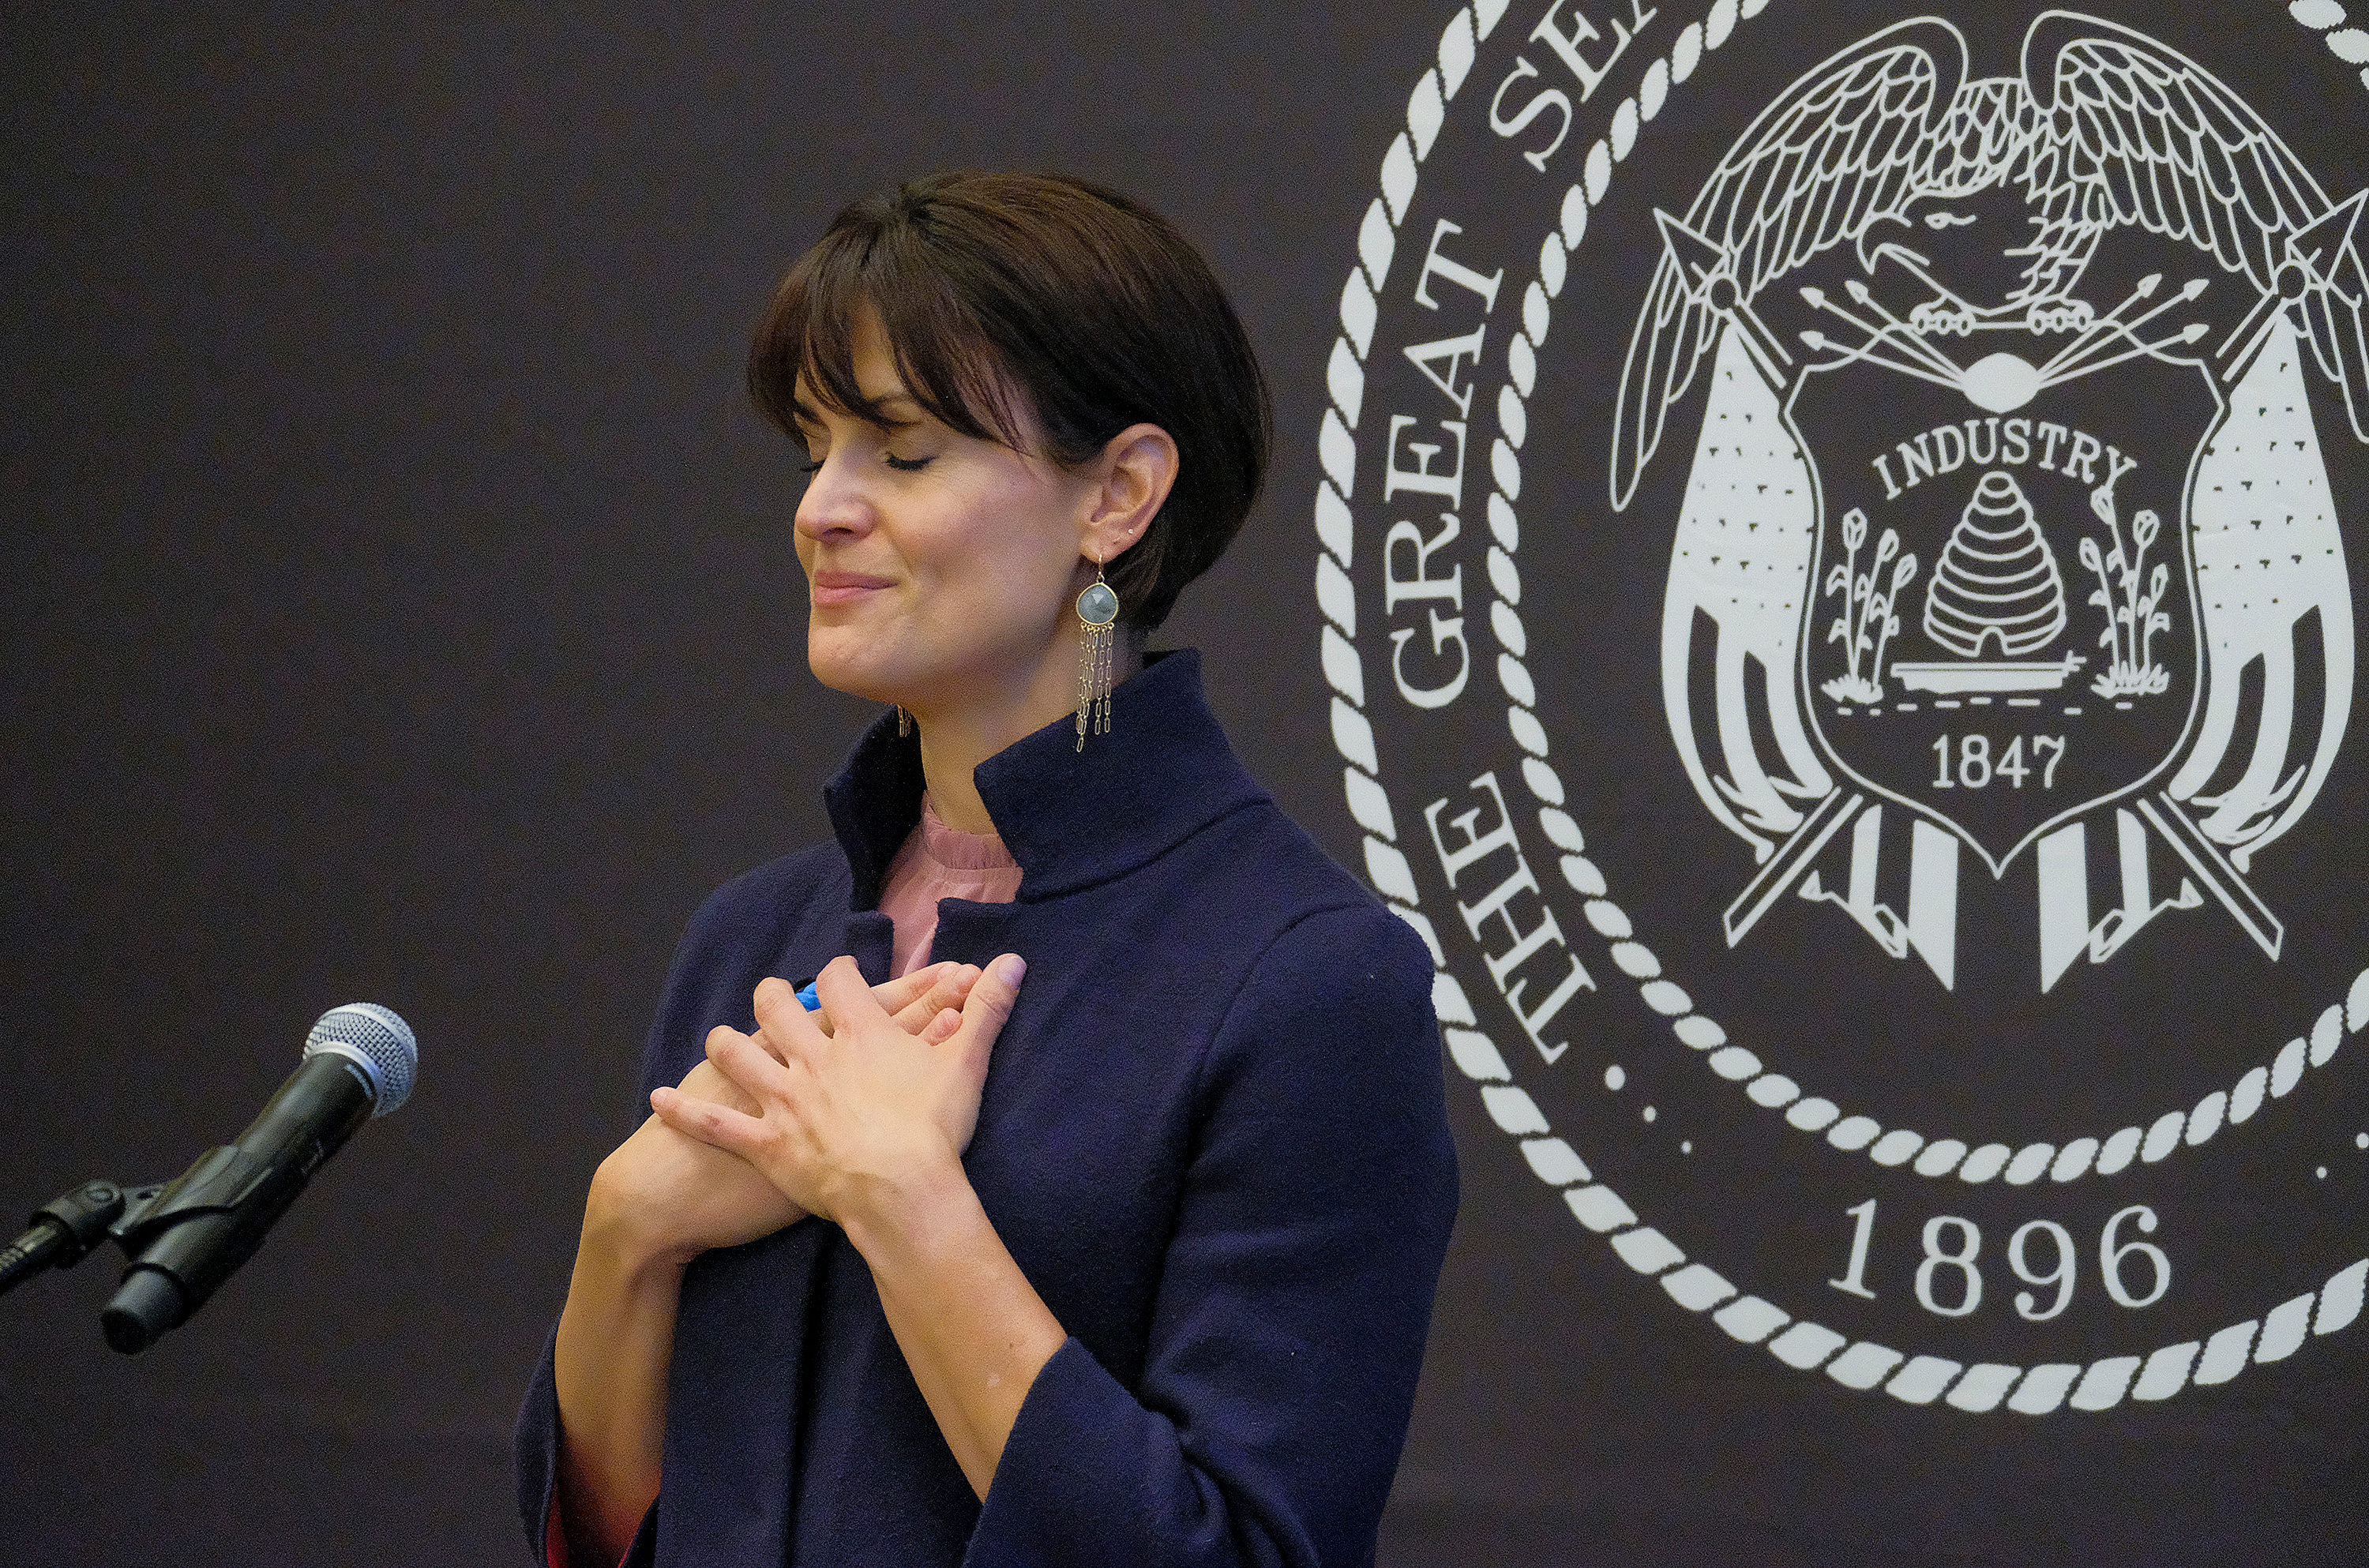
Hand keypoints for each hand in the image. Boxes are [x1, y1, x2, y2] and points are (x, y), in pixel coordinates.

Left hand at [587, 961, 983, 1266]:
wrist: (902, 1190)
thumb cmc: (936, 1128)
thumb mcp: (967, 1063)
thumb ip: (987, 1009)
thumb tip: (1016, 963)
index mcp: (860, 1032)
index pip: (840, 979)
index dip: (839, 972)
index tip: (841, 975)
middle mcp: (812, 1055)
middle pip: (776, 1005)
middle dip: (772, 997)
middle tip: (773, 999)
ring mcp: (783, 1098)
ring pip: (736, 1053)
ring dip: (727, 1043)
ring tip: (723, 1039)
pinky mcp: (764, 1143)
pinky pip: (711, 1123)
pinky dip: (682, 1110)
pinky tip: (657, 1098)